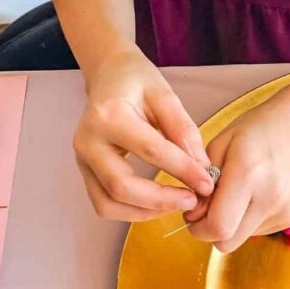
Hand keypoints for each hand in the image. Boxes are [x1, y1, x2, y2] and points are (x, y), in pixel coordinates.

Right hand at [74, 46, 214, 220]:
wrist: (106, 75)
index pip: (150, 150)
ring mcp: (81, 159)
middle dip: (160, 200)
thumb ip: (182, 129)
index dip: (183, 170)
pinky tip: (156, 203)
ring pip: (108, 203)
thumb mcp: (163, 94)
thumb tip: (201, 167)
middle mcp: (88, 140)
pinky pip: (103, 203)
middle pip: (121, 186)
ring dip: (145, 212)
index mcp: (108, 115)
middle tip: (192, 200)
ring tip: (176, 203)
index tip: (208, 183)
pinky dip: (131, 211)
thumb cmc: (135, 80)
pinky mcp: (84, 171)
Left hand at [185, 76, 289, 251]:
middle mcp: (269, 198)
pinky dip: (245, 220)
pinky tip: (251, 195)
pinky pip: (256, 232)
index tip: (193, 210)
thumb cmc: (257, 129)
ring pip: (240, 239)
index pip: (218, 226)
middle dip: (209, 230)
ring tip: (234, 193)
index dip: (197, 226)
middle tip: (207, 207)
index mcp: (247, 174)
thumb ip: (202, 179)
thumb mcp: (220, 143)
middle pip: (227, 242)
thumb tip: (196, 213)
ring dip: (229, 224)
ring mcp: (284, 211)